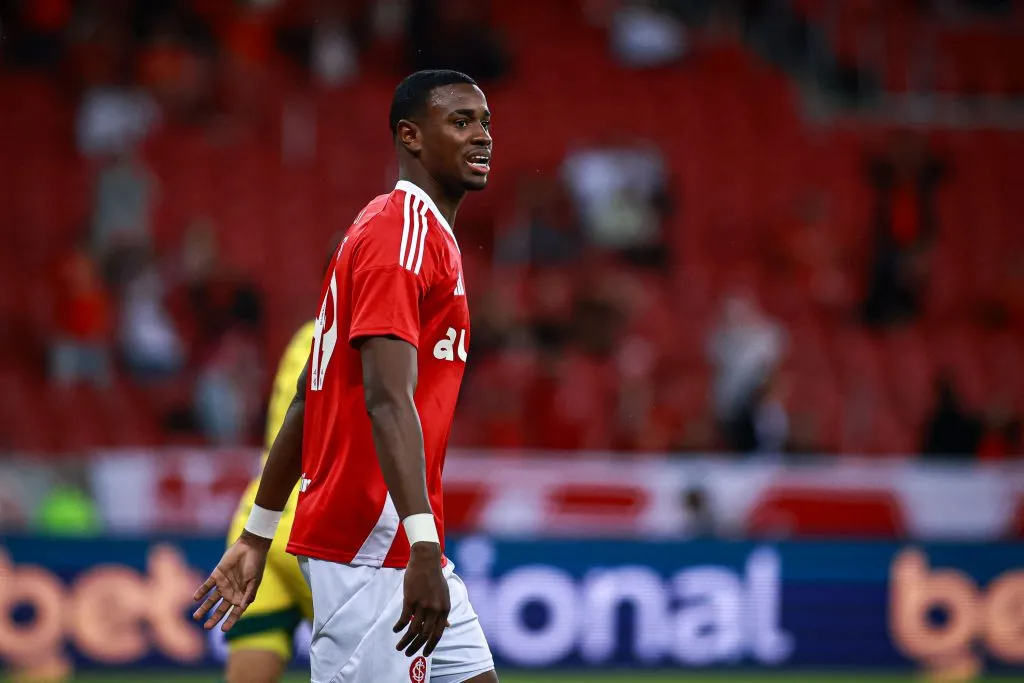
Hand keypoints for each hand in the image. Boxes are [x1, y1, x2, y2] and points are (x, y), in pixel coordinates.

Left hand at [192, 531, 270, 630]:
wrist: (250, 546)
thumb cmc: (256, 564)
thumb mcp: (255, 581)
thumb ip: (249, 594)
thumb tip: (242, 607)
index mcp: (242, 596)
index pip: (235, 612)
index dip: (230, 621)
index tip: (223, 630)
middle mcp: (231, 593)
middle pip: (221, 609)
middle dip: (214, 618)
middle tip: (206, 627)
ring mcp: (223, 584)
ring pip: (211, 600)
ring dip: (204, 608)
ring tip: (196, 617)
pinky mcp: (216, 575)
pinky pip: (207, 586)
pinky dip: (201, 592)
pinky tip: (195, 599)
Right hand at [393, 542, 449, 656]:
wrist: (426, 561)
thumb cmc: (435, 578)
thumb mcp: (444, 595)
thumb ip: (444, 612)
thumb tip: (448, 626)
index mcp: (444, 609)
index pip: (438, 634)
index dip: (430, 646)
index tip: (424, 654)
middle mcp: (435, 609)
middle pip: (425, 635)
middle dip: (416, 647)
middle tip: (408, 654)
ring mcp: (422, 605)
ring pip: (413, 630)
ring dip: (405, 641)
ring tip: (399, 647)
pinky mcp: (410, 600)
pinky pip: (403, 619)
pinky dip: (399, 627)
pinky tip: (396, 630)